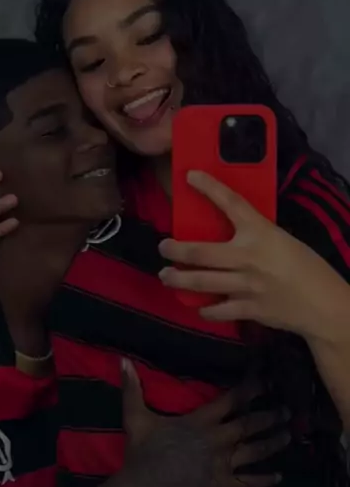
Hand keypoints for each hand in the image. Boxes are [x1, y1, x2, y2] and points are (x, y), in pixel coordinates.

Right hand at [120, 360, 289, 486]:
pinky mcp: (220, 485)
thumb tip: (122, 360)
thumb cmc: (140, 453)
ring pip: (254, 451)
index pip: (230, 401)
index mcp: (199, 421)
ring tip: (288, 435)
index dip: (250, 389)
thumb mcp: (135, 417)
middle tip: (288, 409)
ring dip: (273, 443)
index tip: (266, 381)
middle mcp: (215, 440)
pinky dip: (264, 480)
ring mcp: (220, 464)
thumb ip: (132, 388)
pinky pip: (247, 482)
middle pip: (249, 425)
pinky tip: (278, 477)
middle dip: (270, 416)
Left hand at [159, 171, 349, 340]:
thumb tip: (229, 232)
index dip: (209, 188)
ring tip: (167, 275)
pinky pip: (216, 309)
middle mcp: (248, 257)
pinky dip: (204, 308)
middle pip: (199, 252)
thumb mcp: (282, 240)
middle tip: (164, 247)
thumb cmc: (305, 266)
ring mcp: (245, 285)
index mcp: (261, 233)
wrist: (322, 303)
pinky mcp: (246, 309)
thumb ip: (255, 236)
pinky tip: (199, 304)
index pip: (231, 203)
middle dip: (175, 249)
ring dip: (178, 279)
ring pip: (200, 282)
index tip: (190, 177)